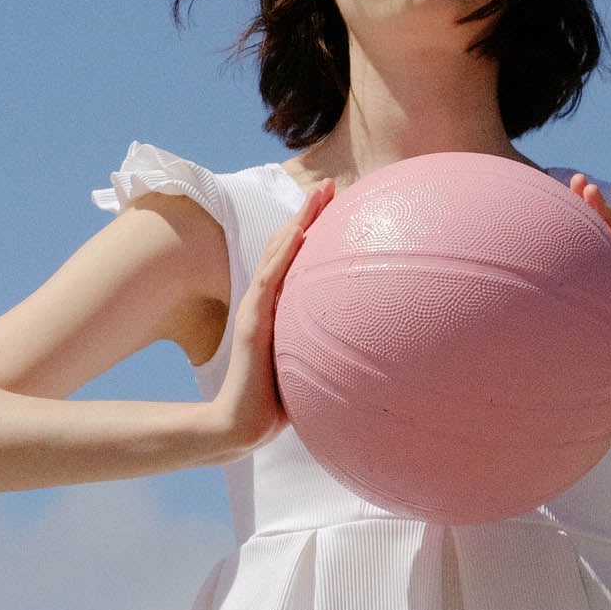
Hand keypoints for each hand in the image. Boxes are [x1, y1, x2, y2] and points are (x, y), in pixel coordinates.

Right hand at [209, 178, 334, 453]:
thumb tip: (368, 354)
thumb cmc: (276, 403)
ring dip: (299, 220)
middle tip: (332, 184)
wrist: (242, 425)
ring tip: (319, 192)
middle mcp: (266, 302)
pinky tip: (300, 230)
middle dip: (309, 213)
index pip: (295, 260)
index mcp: (278, 309)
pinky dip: (284, 252)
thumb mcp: (308, 367)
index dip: (313, 230)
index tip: (339, 206)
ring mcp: (256, 310)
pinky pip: (270, 280)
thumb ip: (327, 352)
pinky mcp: (252, 323)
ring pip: (277, 253)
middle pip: (286, 246)